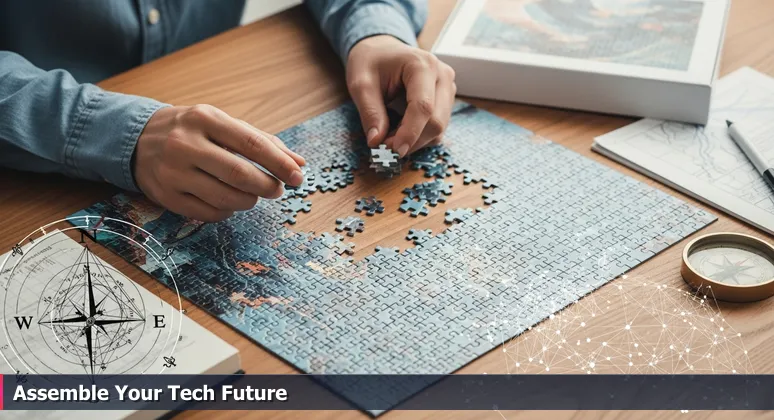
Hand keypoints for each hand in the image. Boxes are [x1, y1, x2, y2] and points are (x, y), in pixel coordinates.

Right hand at [134, 105, 305, 221]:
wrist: (137, 139)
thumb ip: (262, 141)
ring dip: (249, 201)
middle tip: (277, 189)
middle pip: (240, 175)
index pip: (251, 144)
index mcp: (205, 119)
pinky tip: (228, 202)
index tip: (298, 176)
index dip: (279, 163)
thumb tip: (299, 163)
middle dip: (267, 186)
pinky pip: (209, 214)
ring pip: (225, 198)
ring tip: (252, 195)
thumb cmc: (193, 131)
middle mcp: (186, 144)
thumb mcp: (223, 125)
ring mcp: (173, 172)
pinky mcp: (166, 196)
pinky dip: (227, 211)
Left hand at [346, 35, 455, 157]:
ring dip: (415, 140)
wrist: (381, 50)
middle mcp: (442, 75)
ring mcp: (448, 88)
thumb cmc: (370, 62)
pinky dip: (419, 136)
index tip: (393, 151)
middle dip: (411, 140)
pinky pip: (438, 127)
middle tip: (384, 146)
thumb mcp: (360, 84)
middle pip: (436, 121)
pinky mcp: (446, 100)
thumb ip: (370, 112)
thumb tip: (377, 142)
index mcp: (422, 65)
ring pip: (439, 128)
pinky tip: (400, 130)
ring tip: (389, 135)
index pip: (423, 106)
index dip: (410, 133)